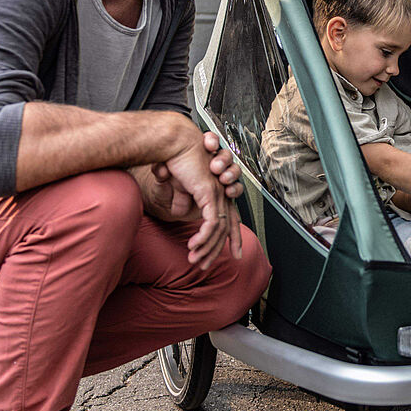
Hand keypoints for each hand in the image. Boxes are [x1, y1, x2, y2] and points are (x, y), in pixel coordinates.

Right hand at [157, 122, 244, 268]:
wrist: (175, 144)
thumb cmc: (177, 162)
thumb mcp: (179, 187)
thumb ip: (182, 199)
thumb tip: (179, 212)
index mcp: (216, 192)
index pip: (230, 219)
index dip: (234, 237)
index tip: (234, 255)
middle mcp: (220, 194)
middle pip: (226, 228)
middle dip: (216, 250)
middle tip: (205, 267)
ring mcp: (217, 194)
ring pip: (217, 230)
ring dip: (205, 248)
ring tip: (194, 260)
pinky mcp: (209, 194)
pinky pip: (210, 223)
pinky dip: (203, 238)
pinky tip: (193, 246)